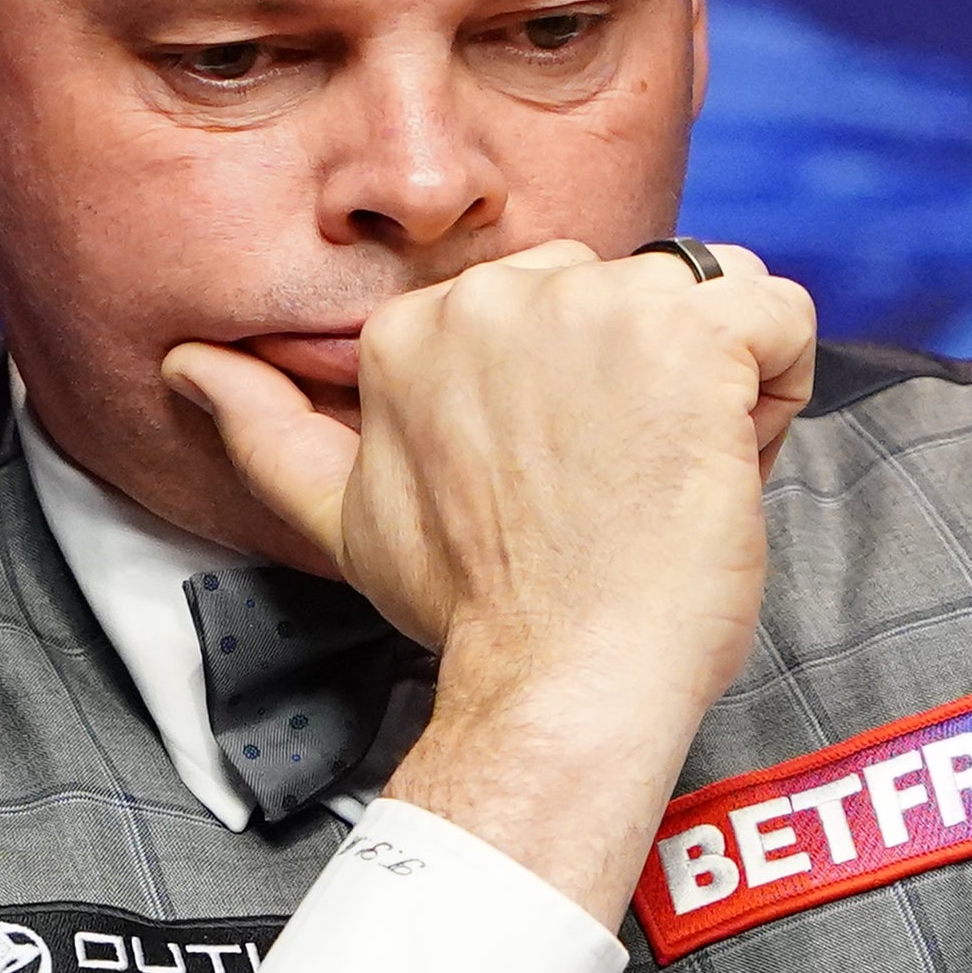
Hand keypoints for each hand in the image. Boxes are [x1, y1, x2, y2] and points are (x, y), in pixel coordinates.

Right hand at [163, 239, 816, 926]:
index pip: (550, 306)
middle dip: (645, 380)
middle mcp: (501, 291)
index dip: (576, 396)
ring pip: (710, 299)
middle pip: (628, 292)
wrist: (562, 681)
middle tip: (612, 490)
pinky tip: (728, 462)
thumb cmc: (474, 612)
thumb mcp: (341, 516)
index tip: (557, 481)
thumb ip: (264, 429)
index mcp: (419, 323)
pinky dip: (781, 390)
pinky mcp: (693, 335)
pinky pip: (783, 316)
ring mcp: (599, 306)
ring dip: (714, 388)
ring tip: (667, 480)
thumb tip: (188, 366)